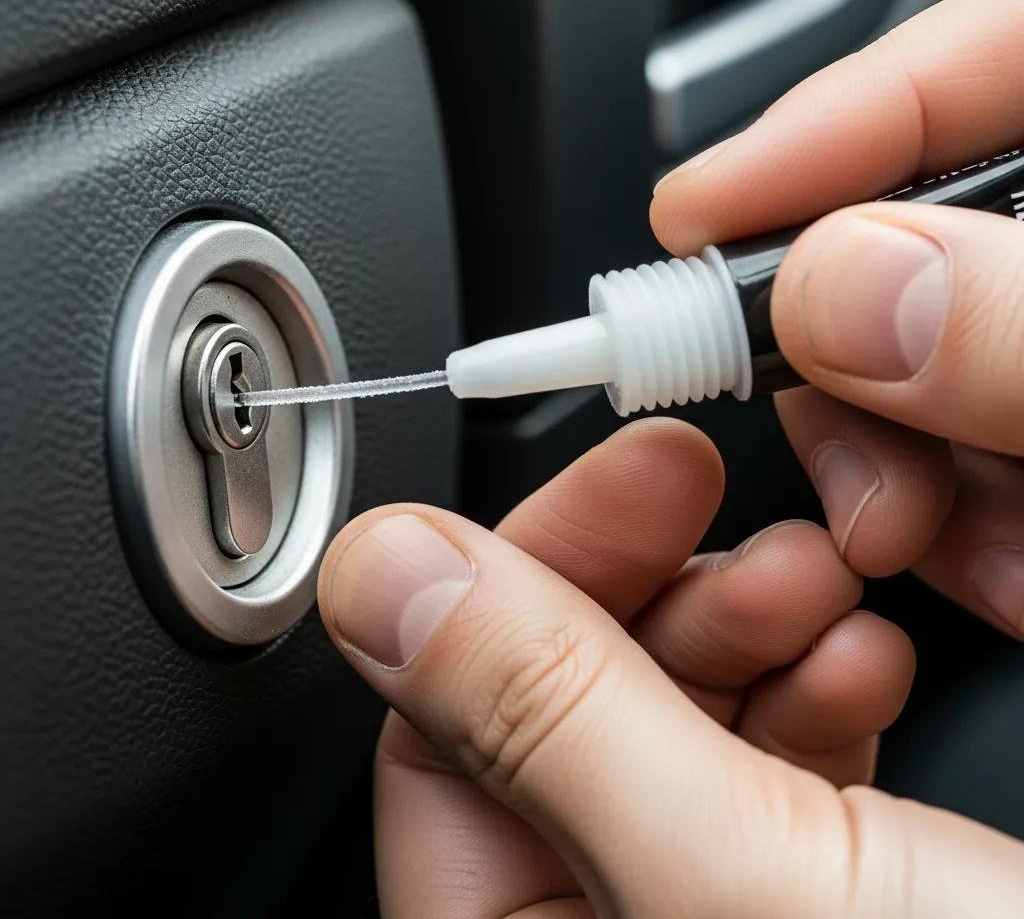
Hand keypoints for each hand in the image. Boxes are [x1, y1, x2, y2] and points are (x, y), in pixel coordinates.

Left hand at [318, 420, 1022, 917]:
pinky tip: (868, 657)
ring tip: (825, 587)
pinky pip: (770, 760)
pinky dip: (817, 682)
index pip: (438, 737)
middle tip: (714, 503)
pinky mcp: (810, 896)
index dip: (516, 582)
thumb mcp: (729, 877)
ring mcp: (706, 918)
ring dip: (747, 620)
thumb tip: (384, 570)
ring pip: (674, 717)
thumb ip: (543, 719)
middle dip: (652, 587)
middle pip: (562, 710)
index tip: (607, 484)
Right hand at [652, 0, 1023, 636]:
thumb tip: (844, 288)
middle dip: (852, 361)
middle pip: (926, 236)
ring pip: (936, 361)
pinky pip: (982, 442)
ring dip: (902, 468)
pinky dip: (959, 515)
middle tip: (844, 466)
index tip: (700, 216)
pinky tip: (991, 573)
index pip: (988, 58)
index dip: (827, 126)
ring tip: (924, 550)